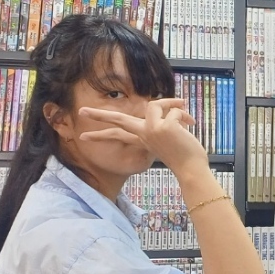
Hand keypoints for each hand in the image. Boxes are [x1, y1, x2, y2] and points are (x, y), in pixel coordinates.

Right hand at [79, 98, 207, 176]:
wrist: (192, 169)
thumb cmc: (185, 156)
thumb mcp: (170, 139)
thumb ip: (166, 124)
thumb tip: (176, 105)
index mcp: (142, 140)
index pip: (118, 135)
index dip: (101, 135)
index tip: (83, 138)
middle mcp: (143, 135)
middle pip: (117, 121)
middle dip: (99, 116)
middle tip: (81, 111)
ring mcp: (151, 130)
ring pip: (154, 104)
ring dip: (172, 104)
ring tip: (186, 119)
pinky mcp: (163, 127)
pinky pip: (174, 110)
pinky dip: (185, 115)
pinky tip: (190, 126)